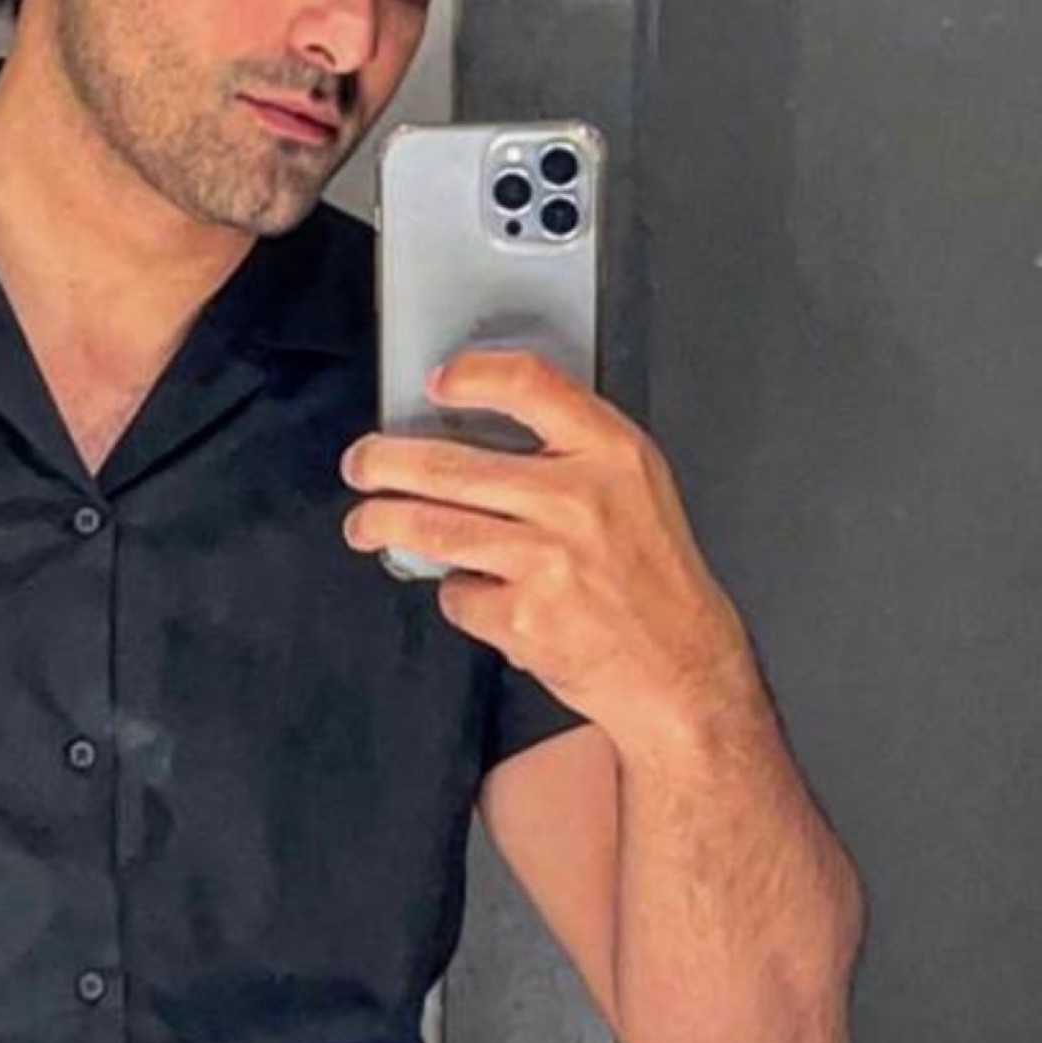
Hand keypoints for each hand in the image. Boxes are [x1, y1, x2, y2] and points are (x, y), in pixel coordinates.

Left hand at [338, 349, 758, 744]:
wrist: (680, 667)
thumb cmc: (650, 576)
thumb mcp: (635, 487)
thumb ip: (570, 451)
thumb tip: (467, 432)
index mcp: (613, 454)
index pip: (531, 385)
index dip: (473, 376)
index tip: (437, 382)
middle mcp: (579, 500)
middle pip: (449, 467)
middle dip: (383, 464)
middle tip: (361, 465)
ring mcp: (548, 561)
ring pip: (432, 530)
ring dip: (381, 525)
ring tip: (364, 525)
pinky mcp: (524, 618)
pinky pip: (458, 595)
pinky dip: (459, 595)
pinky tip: (481, 595)